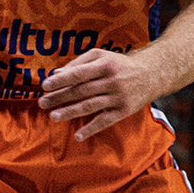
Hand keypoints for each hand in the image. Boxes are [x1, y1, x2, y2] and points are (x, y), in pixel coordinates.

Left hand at [38, 48, 152, 138]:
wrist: (151, 75)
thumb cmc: (119, 64)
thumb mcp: (101, 56)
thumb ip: (78, 63)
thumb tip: (56, 74)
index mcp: (105, 64)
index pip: (79, 73)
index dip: (61, 80)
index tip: (45, 86)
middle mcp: (112, 80)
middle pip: (82, 91)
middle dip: (60, 97)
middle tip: (42, 103)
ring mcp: (119, 97)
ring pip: (90, 106)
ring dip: (70, 112)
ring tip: (54, 117)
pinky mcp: (124, 110)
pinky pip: (105, 121)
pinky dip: (91, 129)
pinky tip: (78, 135)